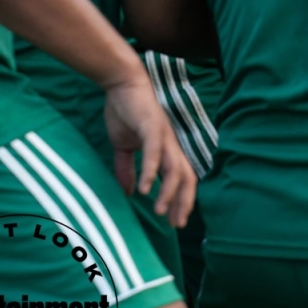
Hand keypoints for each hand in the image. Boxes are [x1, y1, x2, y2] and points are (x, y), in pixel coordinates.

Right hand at [102, 76, 197, 227]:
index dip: (182, 199)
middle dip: (183, 202)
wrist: (121, 84)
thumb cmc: (126, 112)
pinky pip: (156, 153)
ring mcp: (164, 136)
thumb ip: (128, 169)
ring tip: (161, 211)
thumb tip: (129, 193)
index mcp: (167, 149)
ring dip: (169, 192)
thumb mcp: (124, 147)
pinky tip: (146, 189)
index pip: (182, 178)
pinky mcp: (153, 127)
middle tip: (177, 223)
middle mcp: (171, 145)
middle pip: (187, 177)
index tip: (176, 220)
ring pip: (175, 169)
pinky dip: (152, 171)